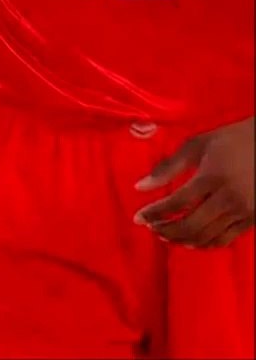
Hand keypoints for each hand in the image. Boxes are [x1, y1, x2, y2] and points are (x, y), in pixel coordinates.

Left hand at [134, 117, 254, 248]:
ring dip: (182, 240)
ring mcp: (243, 211)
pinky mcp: (252, 219)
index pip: (177, 203)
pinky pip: (225, 240)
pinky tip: (190, 241)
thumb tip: (140, 187)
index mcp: (211, 177)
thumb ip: (168, 167)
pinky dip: (204, 244)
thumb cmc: (231, 140)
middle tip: (151, 227)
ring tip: (165, 235)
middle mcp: (228, 198)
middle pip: (191, 225)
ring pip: (207, 237)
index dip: (154, 213)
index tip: (138, 217)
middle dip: (166, 230)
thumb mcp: (197, 145)